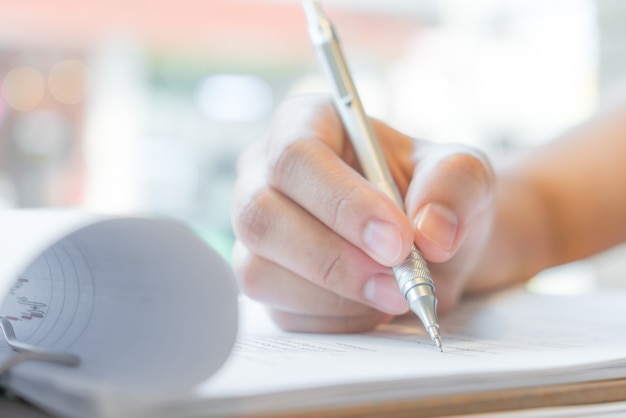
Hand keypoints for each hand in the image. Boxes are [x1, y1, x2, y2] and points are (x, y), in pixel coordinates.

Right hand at [231, 94, 494, 332]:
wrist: (427, 241)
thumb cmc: (432, 193)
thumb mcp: (463, 173)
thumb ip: (454, 186)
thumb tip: (430, 233)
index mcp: (306, 124)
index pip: (297, 156)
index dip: (344, 203)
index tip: (399, 240)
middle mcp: (266, 175)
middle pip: (261, 216)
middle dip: (333, 259)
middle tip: (399, 283)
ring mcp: (260, 231)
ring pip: (261, 271)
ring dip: (335, 295)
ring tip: (395, 294)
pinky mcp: (266, 277)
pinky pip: (281, 311)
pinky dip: (335, 318)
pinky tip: (372, 304)